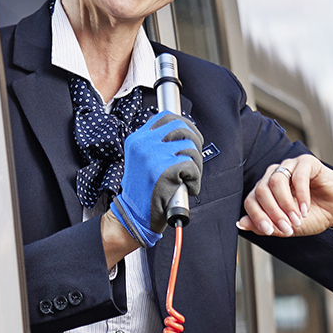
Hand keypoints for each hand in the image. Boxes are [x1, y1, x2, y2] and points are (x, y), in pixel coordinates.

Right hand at [109, 112, 202, 246]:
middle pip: (182, 127)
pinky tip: (188, 187)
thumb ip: (157, 144)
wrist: (135, 215)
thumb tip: (185, 131)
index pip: (166, 117)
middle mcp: (143, 144)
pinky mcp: (164, 171)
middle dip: (196, 141)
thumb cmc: (143, 190)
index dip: (184, 124)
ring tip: (189, 176)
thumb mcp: (142, 160)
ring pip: (190, 147)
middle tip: (194, 158)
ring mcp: (153, 156)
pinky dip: (196, 179)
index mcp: (137, 139)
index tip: (190, 136)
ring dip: (197, 164)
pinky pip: (192, 166)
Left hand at [237, 155, 332, 248]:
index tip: (270, 231)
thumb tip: (240, 224)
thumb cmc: (313, 216)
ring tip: (297, 219)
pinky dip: (301, 195)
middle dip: (273, 212)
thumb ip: (266, 225)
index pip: (251, 200)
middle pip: (261, 190)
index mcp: (266, 189)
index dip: (257, 216)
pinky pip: (298, 176)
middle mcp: (274, 175)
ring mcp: (290, 166)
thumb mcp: (287, 227)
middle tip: (287, 228)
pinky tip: (306, 209)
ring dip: (285, 204)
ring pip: (276, 181)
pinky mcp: (307, 162)